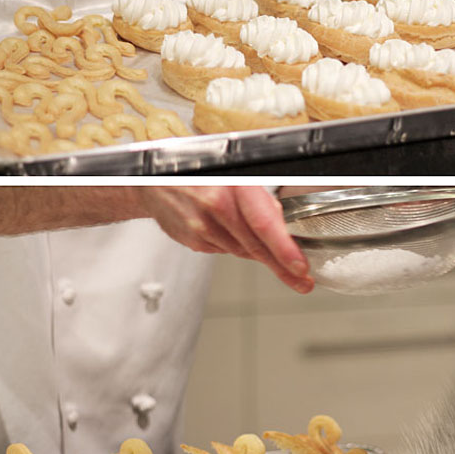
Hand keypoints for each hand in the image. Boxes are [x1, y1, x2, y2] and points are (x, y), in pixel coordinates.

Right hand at [134, 187, 313, 293]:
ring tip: (282, 265)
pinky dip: (237, 247)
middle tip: (302, 280)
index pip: (264, 223)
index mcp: (232, 185)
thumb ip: (257, 198)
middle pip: (256, 245)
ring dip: (262, 257)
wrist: (153, 180)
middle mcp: (215, 206)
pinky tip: (238, 239)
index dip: (284, 249)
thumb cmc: (198, 172)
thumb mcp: (232, 175)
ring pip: (242, 250)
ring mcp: (202, 226)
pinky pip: (225, 249)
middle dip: (283, 267)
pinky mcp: (194, 240)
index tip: (300, 267)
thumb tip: (281, 224)